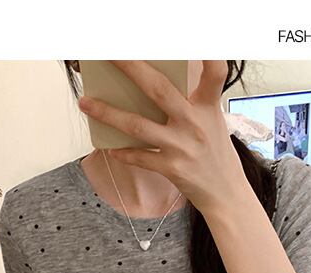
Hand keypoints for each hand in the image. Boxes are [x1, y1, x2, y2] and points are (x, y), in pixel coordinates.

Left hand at [78, 60, 249, 213]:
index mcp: (208, 107)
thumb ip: (192, 101)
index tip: (198, 42)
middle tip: (109, 54)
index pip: (215, 74)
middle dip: (131, 68)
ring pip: (137, 126)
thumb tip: (155, 84)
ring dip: (107, 113)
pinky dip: (123, 153)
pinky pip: (140, 157)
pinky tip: (110, 148)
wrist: (225, 193)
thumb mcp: (212, 122)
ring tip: (85, 103)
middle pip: (159, 90)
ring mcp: (181, 147)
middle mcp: (194, 124)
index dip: (208, 55)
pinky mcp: (172, 168)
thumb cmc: (215, 153)